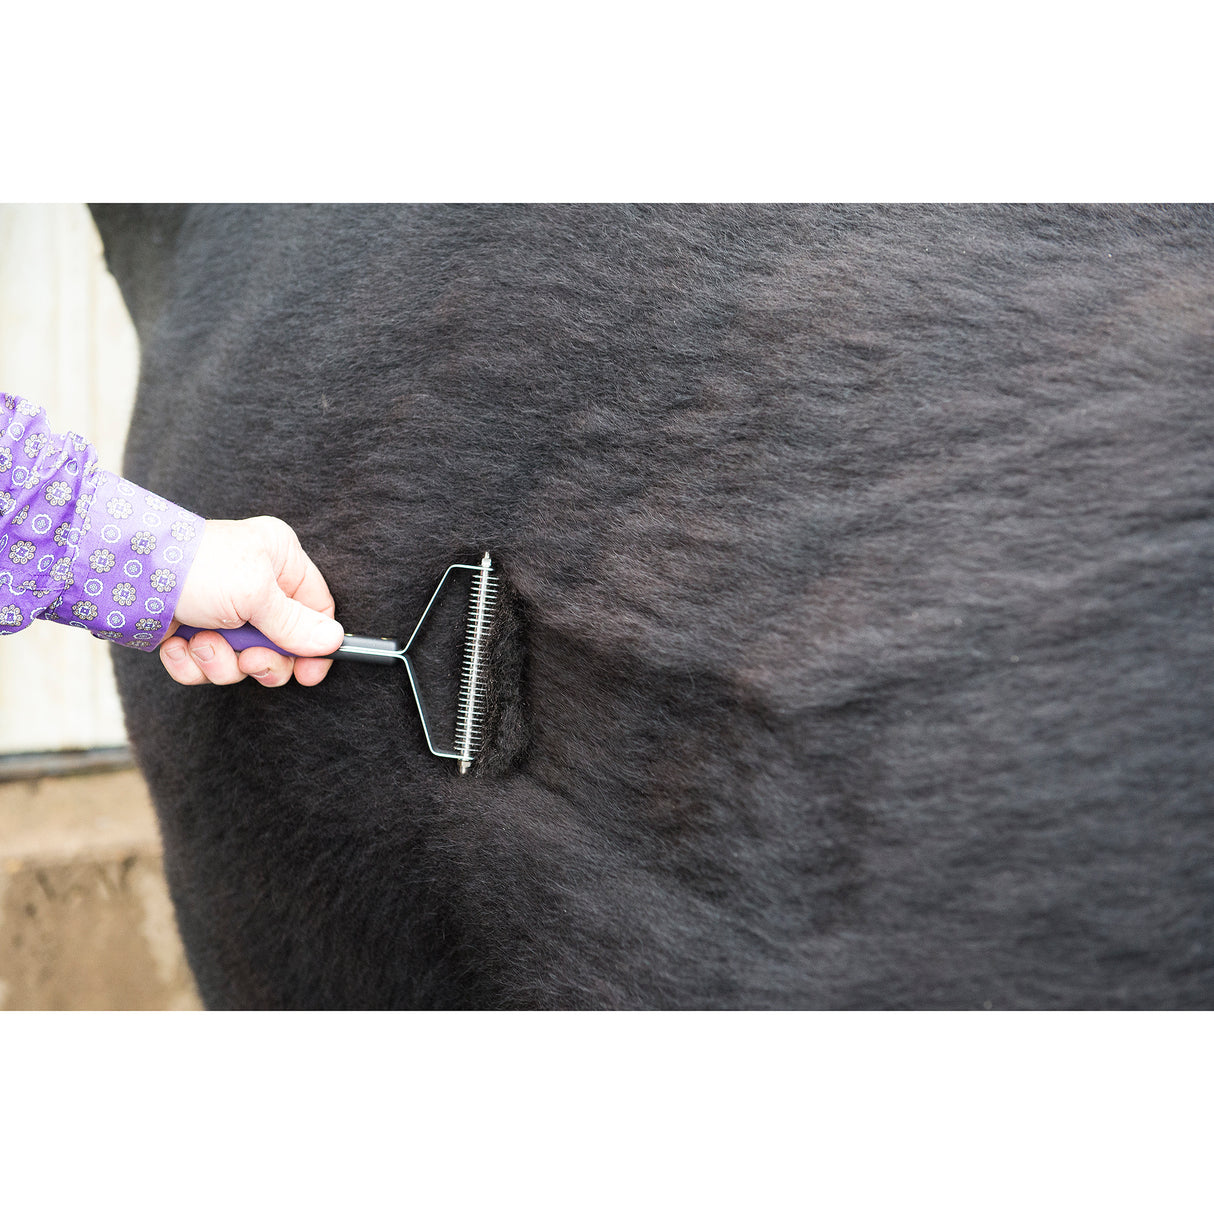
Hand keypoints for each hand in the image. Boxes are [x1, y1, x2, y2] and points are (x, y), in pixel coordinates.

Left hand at [158, 516, 343, 687]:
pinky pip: (205, 664)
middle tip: (247, 659)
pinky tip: (178, 643)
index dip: (315, 646)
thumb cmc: (196, 567)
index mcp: (280, 562)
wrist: (125, 574)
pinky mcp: (192, 630)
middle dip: (260, 660)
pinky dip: (190, 662)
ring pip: (241, 660)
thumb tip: (334, 641)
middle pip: (281, 644)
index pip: (316, 610)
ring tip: (200, 641)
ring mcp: (223, 611)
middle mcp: (255, 586)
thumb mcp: (256, 594)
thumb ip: (296, 624)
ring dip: (220, 660)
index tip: (309, 673)